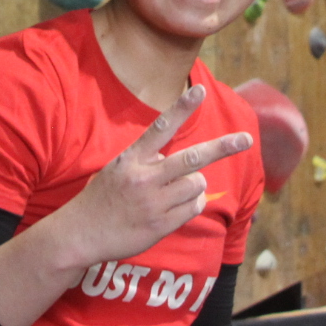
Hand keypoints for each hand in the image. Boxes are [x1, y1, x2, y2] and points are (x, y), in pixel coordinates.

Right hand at [55, 84, 253, 267]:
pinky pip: (193, 208)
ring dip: (195, 185)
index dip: (182, 108)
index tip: (200, 91)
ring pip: (197, 184)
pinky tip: (177, 206)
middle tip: (245, 139)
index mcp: (132, 158)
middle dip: (224, 147)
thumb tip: (181, 161)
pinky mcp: (161, 224)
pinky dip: (192, 204)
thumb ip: (147, 160)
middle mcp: (145, 176)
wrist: (80, 234)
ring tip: (177, 191)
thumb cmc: (102, 198)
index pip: (161, 126)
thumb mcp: (118, 169)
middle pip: (193, 157)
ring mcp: (154, 201)